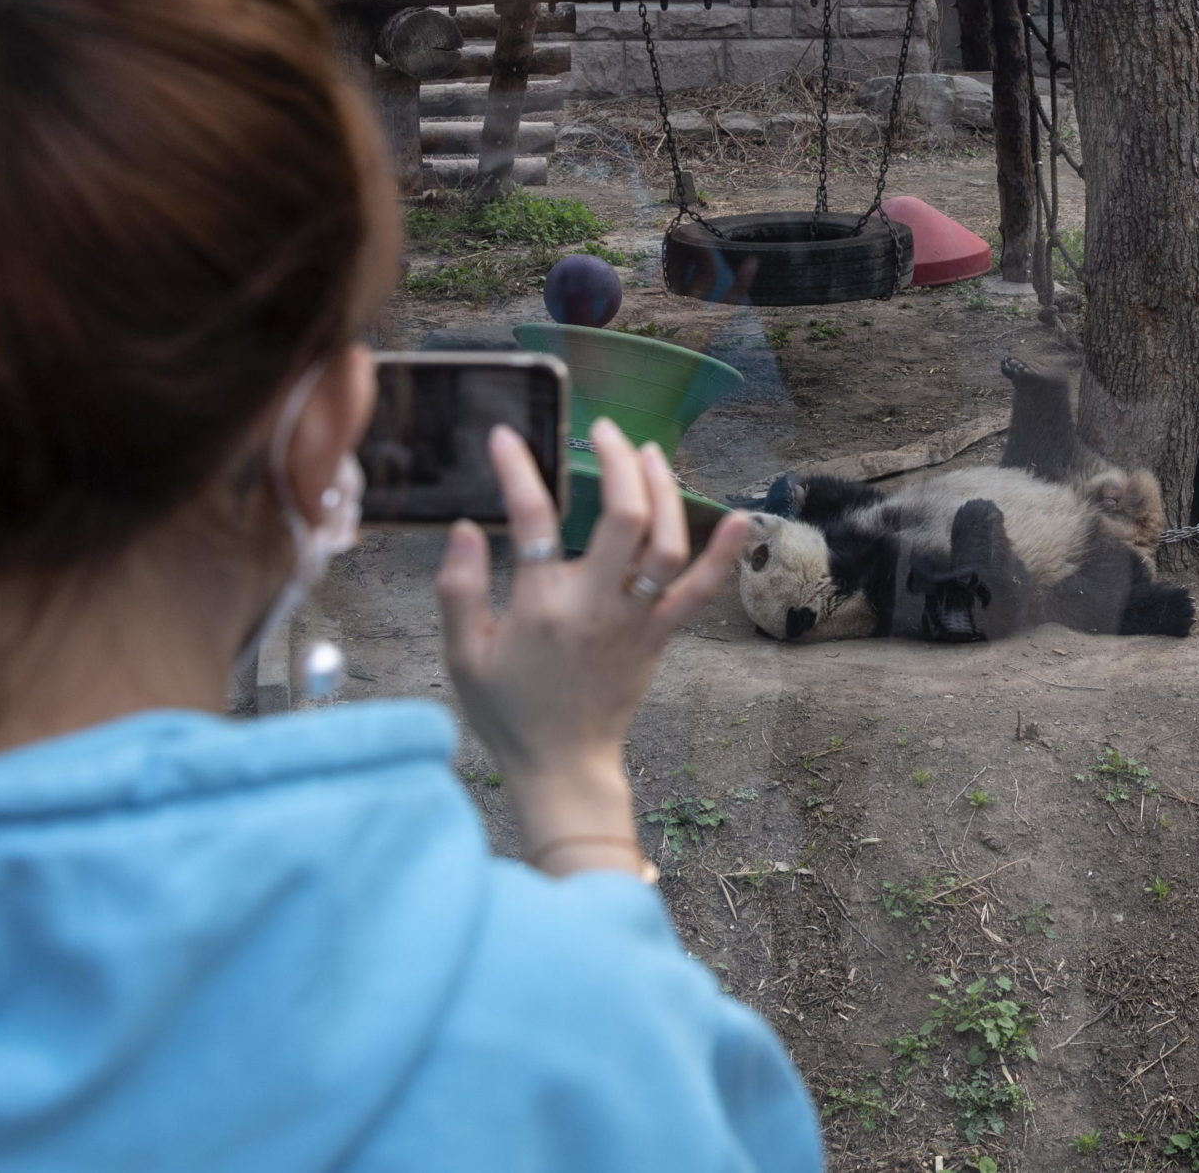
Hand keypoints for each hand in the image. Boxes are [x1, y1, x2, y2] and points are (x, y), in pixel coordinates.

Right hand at [436, 418, 748, 872]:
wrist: (563, 766)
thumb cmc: (508, 711)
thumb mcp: (462, 655)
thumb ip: (457, 588)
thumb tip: (465, 527)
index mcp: (541, 606)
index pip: (532, 520)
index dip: (519, 470)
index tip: (505, 436)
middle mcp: (596, 606)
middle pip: (622, 517)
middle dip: (616, 462)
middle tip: (603, 431)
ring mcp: (636, 620)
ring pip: (666, 542)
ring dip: (664, 490)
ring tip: (649, 451)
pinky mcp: (660, 635)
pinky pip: (700, 591)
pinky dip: (723, 554)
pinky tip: (741, 517)